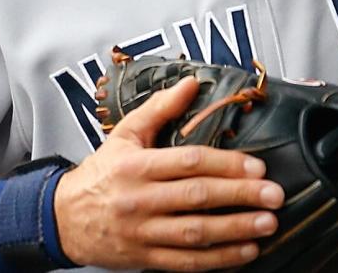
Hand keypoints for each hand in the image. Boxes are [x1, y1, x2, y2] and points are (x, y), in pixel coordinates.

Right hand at [54, 75, 285, 269]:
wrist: (63, 218)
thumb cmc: (101, 172)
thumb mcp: (125, 133)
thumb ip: (160, 108)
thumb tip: (191, 82)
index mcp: (138, 166)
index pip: (189, 163)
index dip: (226, 164)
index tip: (257, 167)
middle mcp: (141, 200)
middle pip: (197, 197)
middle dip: (240, 196)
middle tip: (274, 195)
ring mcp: (143, 232)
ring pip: (194, 233)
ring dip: (235, 230)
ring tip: (266, 224)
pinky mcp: (145, 259)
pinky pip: (185, 262)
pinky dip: (217, 259)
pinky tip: (244, 252)